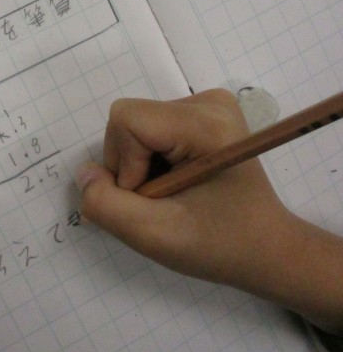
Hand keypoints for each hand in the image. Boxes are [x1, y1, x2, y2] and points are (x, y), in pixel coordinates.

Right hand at [76, 89, 342, 333]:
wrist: (266, 249)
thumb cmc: (218, 245)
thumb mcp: (154, 235)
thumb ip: (105, 204)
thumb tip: (84, 172)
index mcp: (205, 123)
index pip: (126, 120)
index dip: (123, 164)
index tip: (151, 198)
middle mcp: (208, 101)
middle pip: (128, 121)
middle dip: (130, 166)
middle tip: (162, 200)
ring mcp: (207, 105)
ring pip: (134, 126)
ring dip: (138, 165)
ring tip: (171, 194)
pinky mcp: (202, 115)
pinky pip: (149, 129)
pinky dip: (149, 160)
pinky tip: (176, 182)